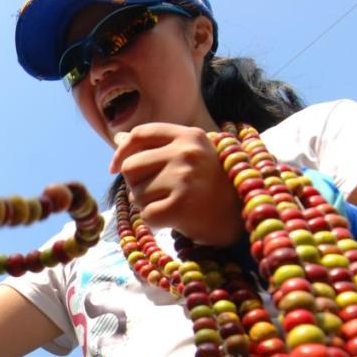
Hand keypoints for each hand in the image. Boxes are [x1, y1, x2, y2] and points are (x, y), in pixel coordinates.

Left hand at [109, 123, 241, 245]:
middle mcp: (186, 152)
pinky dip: (155, 221)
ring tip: (172, 204)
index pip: (139, 134)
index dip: (121, 152)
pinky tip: (173, 219)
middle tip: (158, 193)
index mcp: (189, 135)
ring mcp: (184, 178)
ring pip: (136, 194)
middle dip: (136, 184)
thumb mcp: (189, 156)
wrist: (242, 217)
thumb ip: (155, 146)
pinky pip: (146, 215)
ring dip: (147, 205)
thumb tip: (118, 138)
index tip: (113, 167)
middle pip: (130, 167)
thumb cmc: (210, 185)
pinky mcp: (180, 205)